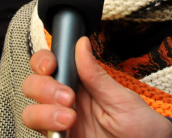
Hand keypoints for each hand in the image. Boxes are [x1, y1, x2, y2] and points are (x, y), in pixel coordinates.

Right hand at [22, 37, 171, 137]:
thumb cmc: (141, 127)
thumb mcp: (121, 99)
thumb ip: (96, 75)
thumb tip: (82, 44)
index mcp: (81, 84)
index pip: (50, 65)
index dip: (43, 61)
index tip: (51, 65)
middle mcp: (66, 103)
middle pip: (32, 87)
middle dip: (44, 88)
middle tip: (69, 98)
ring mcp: (60, 125)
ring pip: (30, 113)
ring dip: (44, 113)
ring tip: (70, 120)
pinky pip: (40, 137)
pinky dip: (46, 132)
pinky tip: (63, 134)